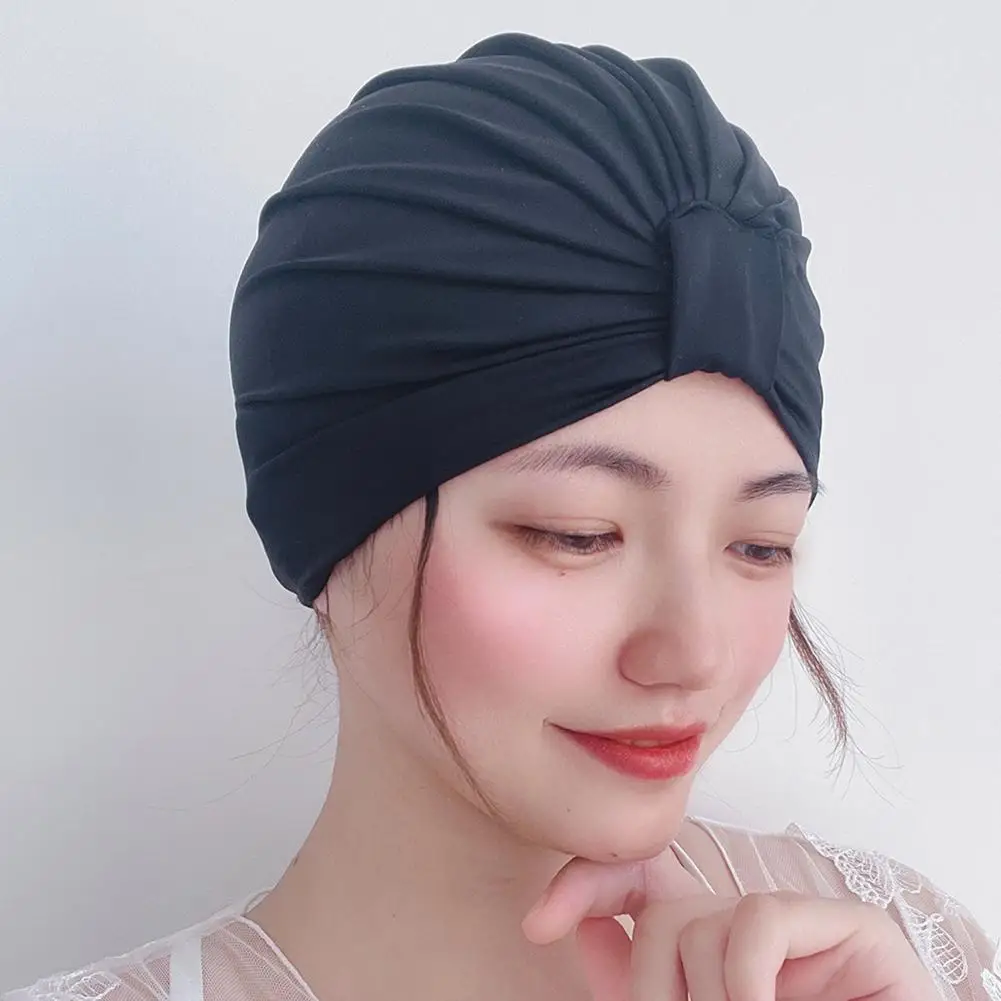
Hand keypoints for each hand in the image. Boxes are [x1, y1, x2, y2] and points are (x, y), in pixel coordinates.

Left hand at [522, 849, 939, 999]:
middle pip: (663, 912)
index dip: (588, 886)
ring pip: (701, 921)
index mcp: (718, 955)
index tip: (538, 924)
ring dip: (702, 999)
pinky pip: (758, 921)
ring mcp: (806, 924)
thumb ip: (640, 985)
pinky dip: (744, 983)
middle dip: (649, 985)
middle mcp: (754, 929)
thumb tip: (582, 932)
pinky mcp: (857, 929)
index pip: (643, 885)